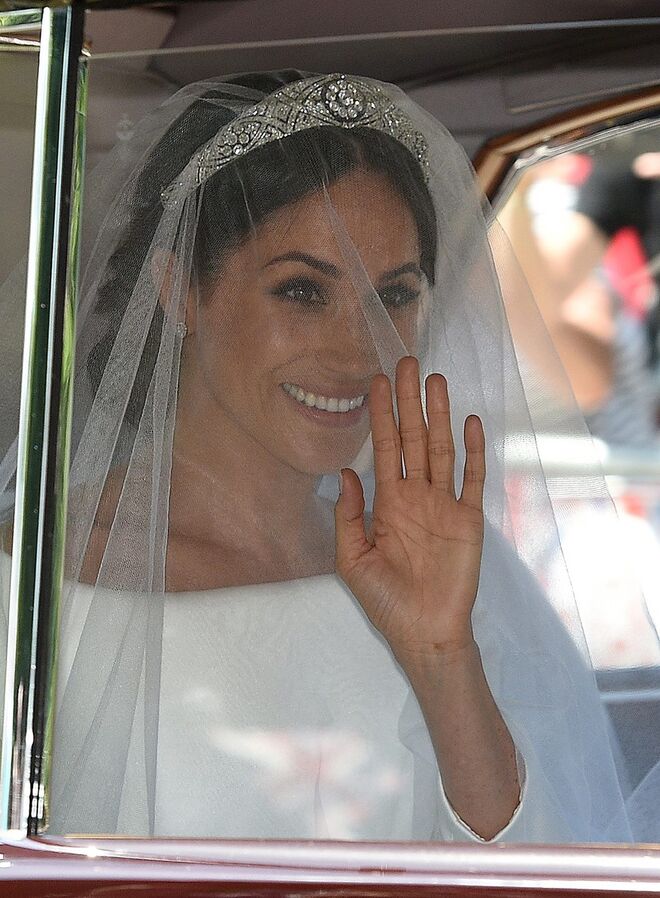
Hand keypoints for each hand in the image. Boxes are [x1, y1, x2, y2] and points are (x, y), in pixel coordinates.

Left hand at [335, 356, 484, 667]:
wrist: (424, 633)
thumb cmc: (386, 602)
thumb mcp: (353, 559)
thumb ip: (349, 516)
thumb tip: (345, 473)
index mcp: (387, 502)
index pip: (384, 448)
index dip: (381, 415)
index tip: (375, 381)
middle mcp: (416, 495)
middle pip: (414, 438)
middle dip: (409, 401)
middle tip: (406, 362)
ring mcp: (444, 505)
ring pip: (442, 449)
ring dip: (439, 415)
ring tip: (435, 381)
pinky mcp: (469, 520)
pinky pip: (472, 479)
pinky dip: (473, 451)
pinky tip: (470, 422)